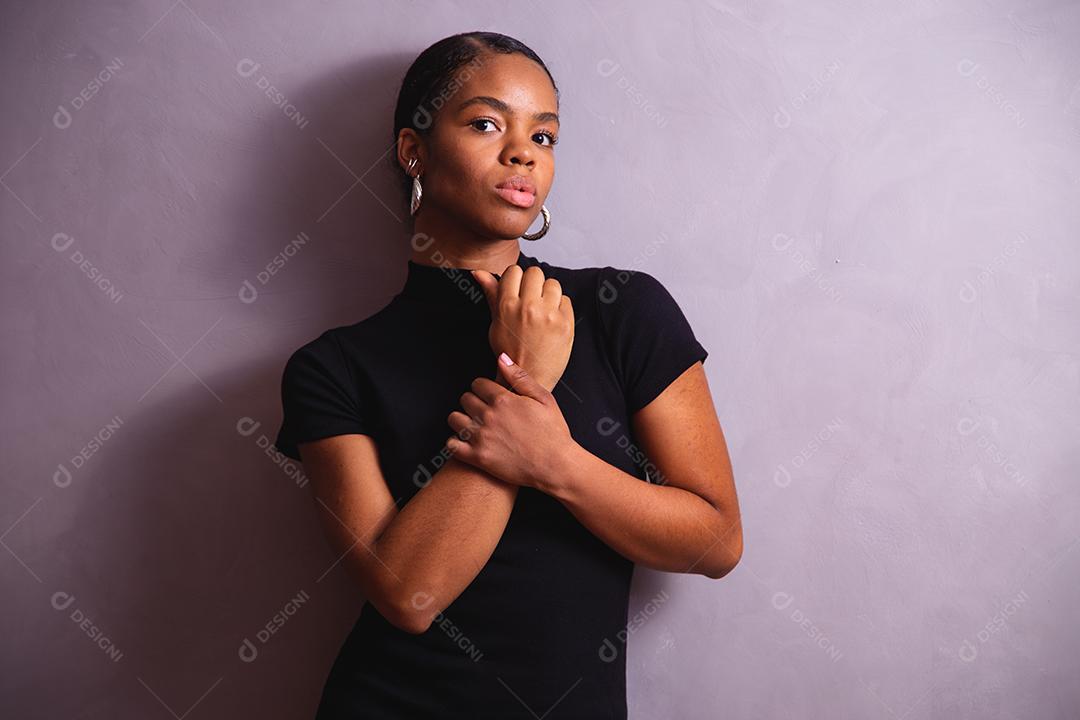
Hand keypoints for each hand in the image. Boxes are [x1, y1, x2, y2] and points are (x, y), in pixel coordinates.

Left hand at [445, 352, 573, 490]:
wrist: (556, 466)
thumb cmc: (553, 432)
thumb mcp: (544, 398)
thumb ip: (520, 377)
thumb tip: (501, 358)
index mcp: (503, 399)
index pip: (477, 384)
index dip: (483, 388)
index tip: (488, 395)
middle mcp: (489, 416)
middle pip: (465, 399)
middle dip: (472, 402)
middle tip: (483, 410)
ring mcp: (481, 437)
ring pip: (454, 419)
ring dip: (461, 420)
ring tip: (473, 425)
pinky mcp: (478, 458)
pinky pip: (452, 445)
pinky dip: (455, 443)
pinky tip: (466, 443)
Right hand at [471, 264, 573, 392]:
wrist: (528, 377)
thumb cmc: (510, 351)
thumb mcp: (496, 322)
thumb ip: (491, 294)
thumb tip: (480, 272)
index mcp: (508, 305)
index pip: (514, 270)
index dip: (516, 279)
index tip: (517, 290)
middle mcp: (528, 307)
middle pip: (535, 273)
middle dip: (533, 283)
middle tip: (531, 299)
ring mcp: (549, 315)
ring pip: (552, 283)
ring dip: (548, 293)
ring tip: (542, 310)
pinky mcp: (565, 323)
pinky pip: (566, 300)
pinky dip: (560, 307)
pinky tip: (552, 320)